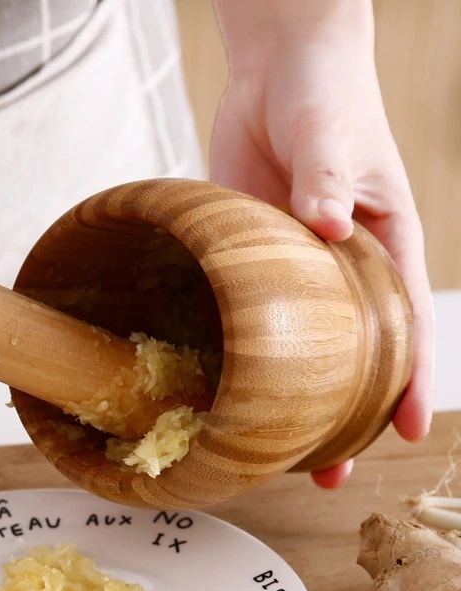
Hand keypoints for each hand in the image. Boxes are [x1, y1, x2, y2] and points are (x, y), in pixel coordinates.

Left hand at [210, 1, 433, 488]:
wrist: (275, 71)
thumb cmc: (327, 95)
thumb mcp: (335, 136)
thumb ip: (330, 179)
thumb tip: (328, 225)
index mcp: (383, 245)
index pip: (406, 324)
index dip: (411, 381)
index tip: (410, 433)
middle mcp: (340, 268)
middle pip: (351, 355)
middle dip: (345, 414)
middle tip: (330, 472)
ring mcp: (292, 269)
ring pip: (297, 347)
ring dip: (288, 399)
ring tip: (274, 452)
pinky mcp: (249, 259)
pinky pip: (246, 315)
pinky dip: (240, 354)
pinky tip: (224, 388)